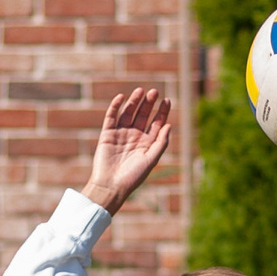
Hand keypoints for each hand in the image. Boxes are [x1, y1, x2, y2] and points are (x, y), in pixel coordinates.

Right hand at [77, 88, 173, 216]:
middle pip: (143, 115)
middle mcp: (134, 137)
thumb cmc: (133, 176)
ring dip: (134, 102)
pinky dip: (115, 106)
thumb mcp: (151, 159)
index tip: (167, 100)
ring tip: (141, 91)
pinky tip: (121, 97)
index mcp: (147, 143)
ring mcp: (120, 134)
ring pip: (128, 113)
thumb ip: (161, 143)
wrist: (111, 185)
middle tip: (154, 91)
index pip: (156, 123)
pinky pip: (111, 117)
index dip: (162, 112)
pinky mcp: (107, 134)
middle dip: (148, 103)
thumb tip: (169, 125)